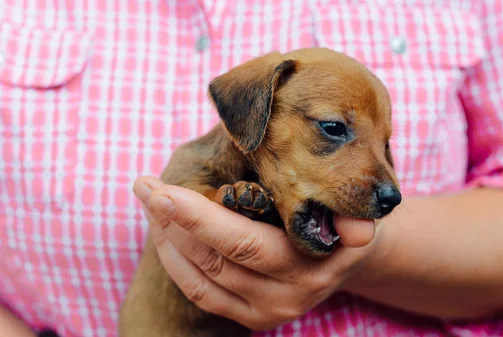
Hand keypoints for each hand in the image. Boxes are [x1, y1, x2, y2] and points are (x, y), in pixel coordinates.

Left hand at [132, 176, 379, 330]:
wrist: (346, 258)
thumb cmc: (336, 213)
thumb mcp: (344, 199)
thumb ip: (328, 188)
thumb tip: (282, 148)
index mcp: (313, 260)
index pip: (244, 242)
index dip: (199, 217)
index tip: (163, 189)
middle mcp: (293, 293)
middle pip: (217, 259)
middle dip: (173, 221)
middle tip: (145, 186)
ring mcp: (270, 310)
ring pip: (203, 276)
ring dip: (169, 237)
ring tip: (151, 200)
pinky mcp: (251, 319)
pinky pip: (201, 293)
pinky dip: (176, 262)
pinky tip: (164, 232)